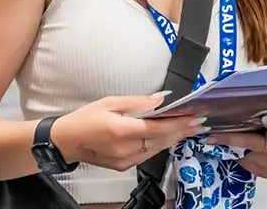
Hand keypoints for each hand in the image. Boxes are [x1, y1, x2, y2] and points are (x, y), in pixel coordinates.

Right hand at [51, 93, 207, 171]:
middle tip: (199, 123)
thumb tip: (159, 100)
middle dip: (181, 131)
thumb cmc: (85, 119)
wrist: (67, 141)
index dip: (178, 123)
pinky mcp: (124, 166)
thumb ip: (136, 102)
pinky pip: (147, 155)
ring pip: (156, 149)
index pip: (157, 128)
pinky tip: (169, 138)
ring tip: (189, 130)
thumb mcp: (109, 102)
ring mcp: (125, 160)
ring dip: (174, 139)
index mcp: (121, 131)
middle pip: (161, 140)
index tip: (193, 117)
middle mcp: (125, 149)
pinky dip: (160, 145)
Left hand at [206, 116, 266, 177]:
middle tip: (211, 137)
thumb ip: (264, 115)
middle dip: (230, 139)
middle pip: (253, 143)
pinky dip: (239, 156)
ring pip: (245, 155)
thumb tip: (238, 106)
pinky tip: (237, 150)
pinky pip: (246, 165)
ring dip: (231, 148)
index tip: (265, 118)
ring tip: (220, 140)